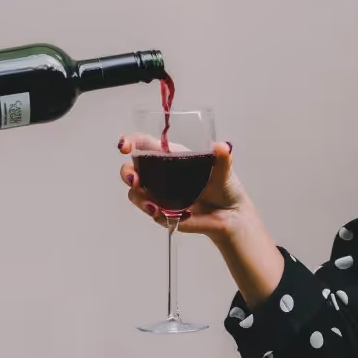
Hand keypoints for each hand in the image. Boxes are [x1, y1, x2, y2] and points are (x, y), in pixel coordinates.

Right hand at [117, 135, 248, 235]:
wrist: (232, 215)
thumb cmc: (226, 188)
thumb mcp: (225, 170)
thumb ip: (223, 158)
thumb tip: (222, 147)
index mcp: (172, 158)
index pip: (145, 145)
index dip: (130, 142)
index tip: (124, 146)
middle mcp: (161, 175)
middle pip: (132, 170)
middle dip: (127, 173)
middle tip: (135, 179)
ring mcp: (161, 195)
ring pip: (136, 194)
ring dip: (139, 198)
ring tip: (152, 205)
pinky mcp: (166, 214)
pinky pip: (153, 213)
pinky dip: (155, 213)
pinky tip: (161, 213)